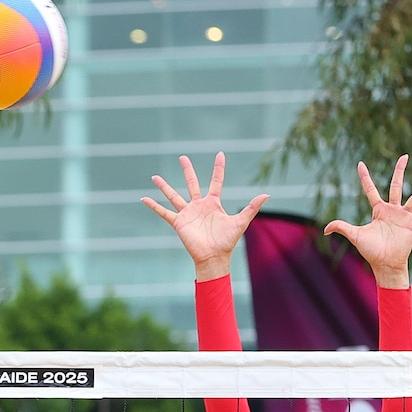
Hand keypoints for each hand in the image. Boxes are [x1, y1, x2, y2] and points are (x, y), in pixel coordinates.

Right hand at [141, 152, 269, 280]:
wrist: (214, 257)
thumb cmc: (227, 241)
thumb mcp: (241, 222)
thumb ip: (251, 207)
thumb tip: (267, 194)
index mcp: (213, 203)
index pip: (216, 181)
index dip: (218, 168)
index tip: (220, 154)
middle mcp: (199, 206)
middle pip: (192, 183)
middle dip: (187, 170)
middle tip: (182, 157)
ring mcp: (187, 213)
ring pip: (174, 196)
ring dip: (164, 187)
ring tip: (155, 177)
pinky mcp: (179, 222)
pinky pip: (164, 213)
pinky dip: (154, 206)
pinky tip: (144, 199)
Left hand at [324, 155, 411, 288]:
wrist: (385, 264)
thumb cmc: (370, 251)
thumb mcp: (354, 235)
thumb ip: (341, 228)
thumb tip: (325, 230)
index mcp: (378, 210)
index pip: (370, 190)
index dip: (365, 177)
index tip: (360, 164)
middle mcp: (392, 210)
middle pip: (396, 185)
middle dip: (400, 171)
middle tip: (405, 156)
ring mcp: (404, 215)